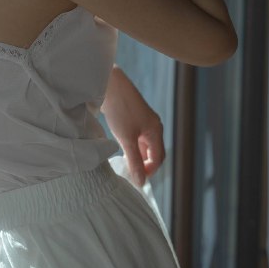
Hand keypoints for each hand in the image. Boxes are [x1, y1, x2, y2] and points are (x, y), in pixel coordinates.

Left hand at [100, 67, 165, 186]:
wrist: (110, 85)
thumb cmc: (120, 110)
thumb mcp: (126, 138)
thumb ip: (134, 161)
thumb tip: (141, 182)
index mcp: (156, 131)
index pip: (158, 159)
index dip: (148, 171)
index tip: (134, 178)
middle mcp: (153, 126)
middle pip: (153, 152)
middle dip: (144, 164)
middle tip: (129, 172)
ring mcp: (144, 121)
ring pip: (143, 145)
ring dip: (136, 155)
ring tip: (123, 162)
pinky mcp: (134, 118)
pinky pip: (136, 137)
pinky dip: (131, 146)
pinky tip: (120, 149)